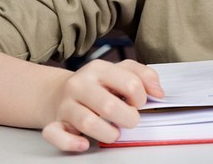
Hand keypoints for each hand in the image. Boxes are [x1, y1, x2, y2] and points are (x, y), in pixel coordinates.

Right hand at [40, 59, 163, 151]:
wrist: (56, 92)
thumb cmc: (95, 85)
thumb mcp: (119, 71)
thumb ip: (143, 75)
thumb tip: (159, 92)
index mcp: (98, 69)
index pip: (130, 83)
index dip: (141, 98)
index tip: (138, 103)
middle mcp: (80, 84)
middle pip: (109, 105)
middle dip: (128, 118)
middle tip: (130, 120)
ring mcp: (65, 105)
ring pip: (87, 123)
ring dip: (108, 133)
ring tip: (114, 132)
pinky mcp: (54, 123)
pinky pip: (56, 135)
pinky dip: (71, 143)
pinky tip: (84, 143)